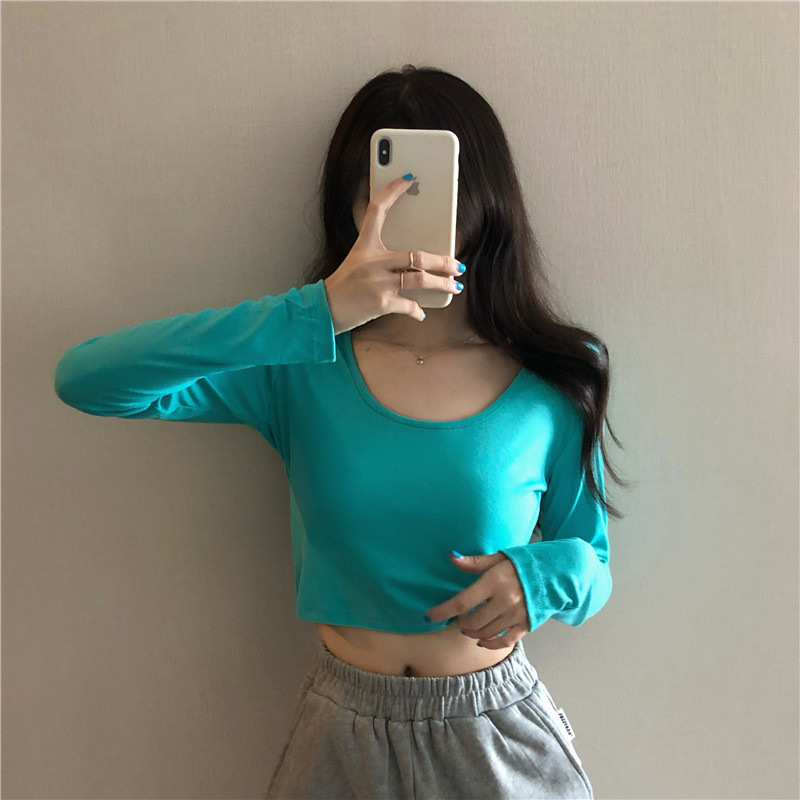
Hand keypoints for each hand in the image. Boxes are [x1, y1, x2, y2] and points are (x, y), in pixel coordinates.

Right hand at [322, 175, 464, 334]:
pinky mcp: (380, 303)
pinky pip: (408, 305)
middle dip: (442, 262)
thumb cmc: (344, 286)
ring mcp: (377, 282)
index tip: (408, 179)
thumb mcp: (357, 262)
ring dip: (442, 284)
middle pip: (416, 255)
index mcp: (364, 246)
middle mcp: (372, 261)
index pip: (377, 211)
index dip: (391, 192)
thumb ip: (380, 257)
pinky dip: (417, 311)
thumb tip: (413, 261)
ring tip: (454, 287)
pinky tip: (422, 313)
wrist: (325, 309)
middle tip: (457, 265)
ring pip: (419, 279)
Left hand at [423, 551, 529, 648]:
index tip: (428, 616)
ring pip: (486, 633)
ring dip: (472, 632)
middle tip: (458, 616)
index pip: (463, 601)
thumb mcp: (499, 558)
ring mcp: (516, 615)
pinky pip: (505, 641)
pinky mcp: (526, 625)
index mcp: (495, 582)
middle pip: (473, 622)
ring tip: (468, 625)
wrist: (556, 573)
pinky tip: (482, 640)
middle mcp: (505, 600)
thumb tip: (452, 558)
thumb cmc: (523, 563)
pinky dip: (490, 643)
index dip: (443, 611)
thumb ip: (475, 562)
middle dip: (460, 622)